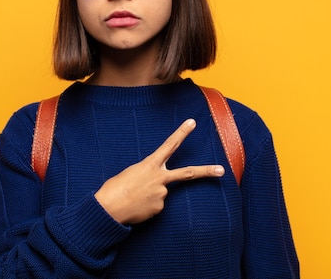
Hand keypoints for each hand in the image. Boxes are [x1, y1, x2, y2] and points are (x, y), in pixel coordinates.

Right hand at [94, 119, 224, 224]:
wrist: (109, 208)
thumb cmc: (114, 188)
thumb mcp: (130, 173)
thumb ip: (147, 174)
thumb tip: (155, 185)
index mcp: (149, 164)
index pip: (169, 145)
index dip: (182, 133)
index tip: (192, 122)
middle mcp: (159, 178)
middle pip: (187, 173)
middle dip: (206, 171)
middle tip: (221, 170)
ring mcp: (162, 194)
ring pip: (161, 192)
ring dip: (150, 195)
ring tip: (135, 198)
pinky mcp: (159, 208)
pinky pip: (156, 205)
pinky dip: (147, 206)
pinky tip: (137, 206)